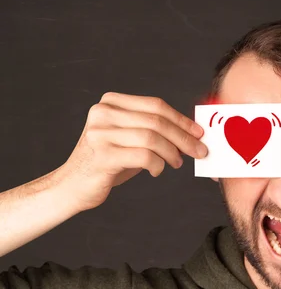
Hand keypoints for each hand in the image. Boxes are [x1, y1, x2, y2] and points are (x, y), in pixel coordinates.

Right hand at [56, 92, 206, 211]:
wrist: (73, 185)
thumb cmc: (108, 162)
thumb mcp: (129, 138)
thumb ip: (152, 129)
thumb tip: (190, 132)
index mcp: (110, 103)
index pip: (155, 106)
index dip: (181, 119)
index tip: (199, 133)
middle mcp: (103, 113)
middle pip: (156, 121)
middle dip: (183, 137)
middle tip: (199, 151)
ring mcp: (100, 133)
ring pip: (152, 138)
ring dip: (172, 152)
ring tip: (176, 163)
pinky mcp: (103, 155)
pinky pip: (144, 157)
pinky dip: (158, 165)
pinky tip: (157, 171)